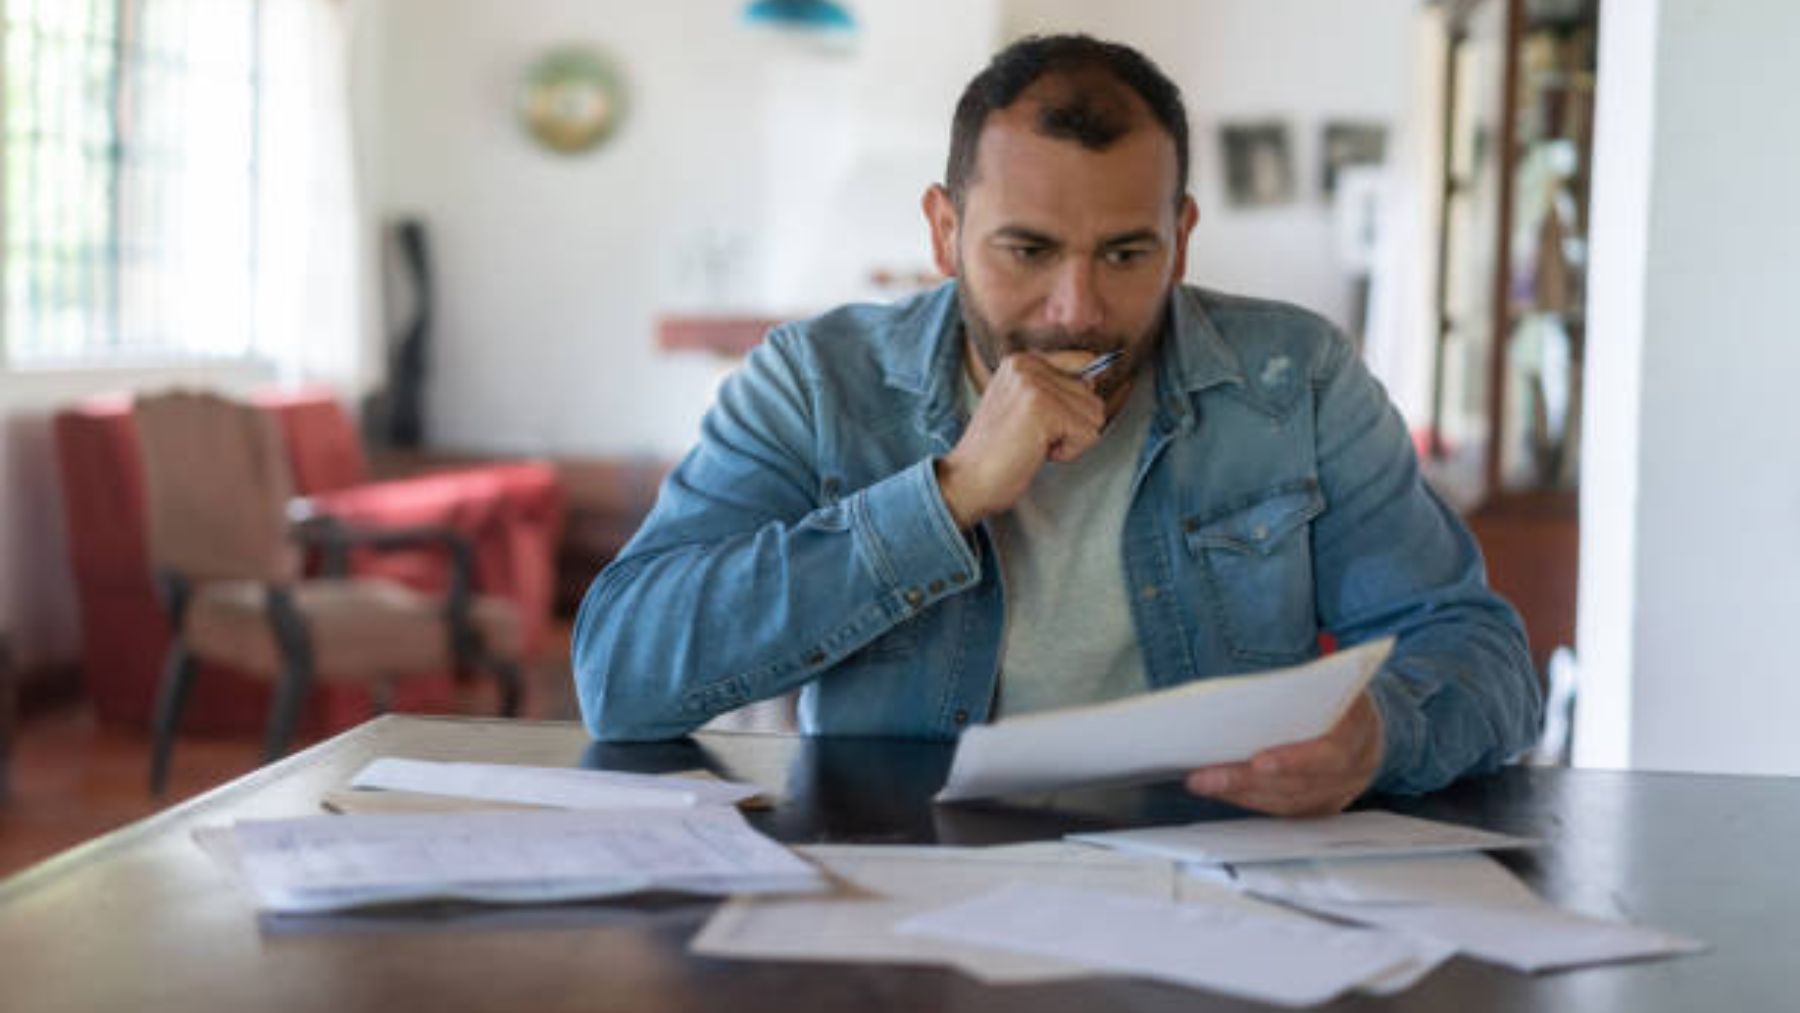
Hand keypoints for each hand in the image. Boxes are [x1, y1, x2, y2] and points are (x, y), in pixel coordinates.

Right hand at [934, 352, 1106, 527]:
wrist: (966, 481)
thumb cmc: (998, 452)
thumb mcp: (1022, 404)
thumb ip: (1054, 386)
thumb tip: (1097, 374)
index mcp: (1021, 360)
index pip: (1083, 363)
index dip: (1073, 403)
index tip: (1043, 422)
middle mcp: (1027, 364)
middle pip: (1092, 396)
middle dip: (1071, 426)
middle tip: (1032, 437)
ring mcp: (1034, 384)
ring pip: (1094, 415)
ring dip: (1070, 440)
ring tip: (1033, 444)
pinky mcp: (1044, 409)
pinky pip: (1088, 434)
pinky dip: (1068, 452)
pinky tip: (1036, 452)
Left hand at [1184, 692, 1384, 815]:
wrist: (1374, 725)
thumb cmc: (1341, 694)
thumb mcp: (1333, 678)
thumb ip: (1306, 681)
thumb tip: (1253, 682)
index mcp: (1360, 729)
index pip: (1331, 753)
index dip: (1295, 760)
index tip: (1257, 761)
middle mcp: (1356, 767)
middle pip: (1300, 784)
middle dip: (1247, 781)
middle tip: (1204, 776)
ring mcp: (1341, 791)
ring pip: (1289, 802)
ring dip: (1240, 794)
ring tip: (1201, 781)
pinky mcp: (1323, 806)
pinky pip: (1284, 810)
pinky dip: (1249, 800)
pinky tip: (1220, 789)